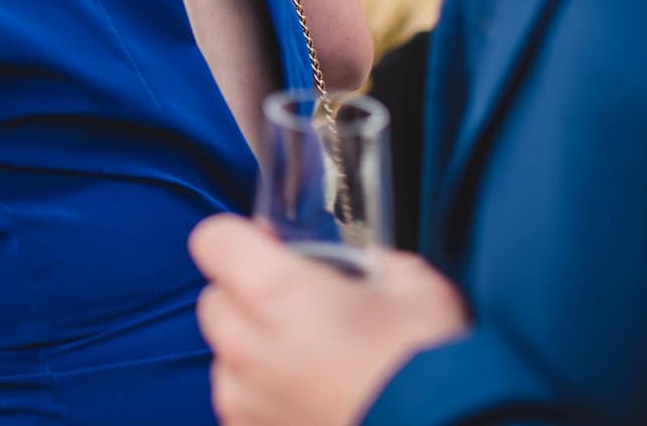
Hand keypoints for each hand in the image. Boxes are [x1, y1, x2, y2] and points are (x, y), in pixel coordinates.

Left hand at [190, 214, 470, 425]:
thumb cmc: (433, 368)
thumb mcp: (418, 289)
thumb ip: (376, 264)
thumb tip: (370, 266)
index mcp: (271, 290)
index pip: (213, 239)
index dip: (242, 240)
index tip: (273, 249)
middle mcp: (243, 345)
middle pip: (215, 300)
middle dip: (248, 298)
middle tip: (303, 311)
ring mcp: (244, 401)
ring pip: (226, 358)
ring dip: (256, 354)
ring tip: (315, 366)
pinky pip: (243, 408)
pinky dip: (267, 402)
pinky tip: (315, 402)